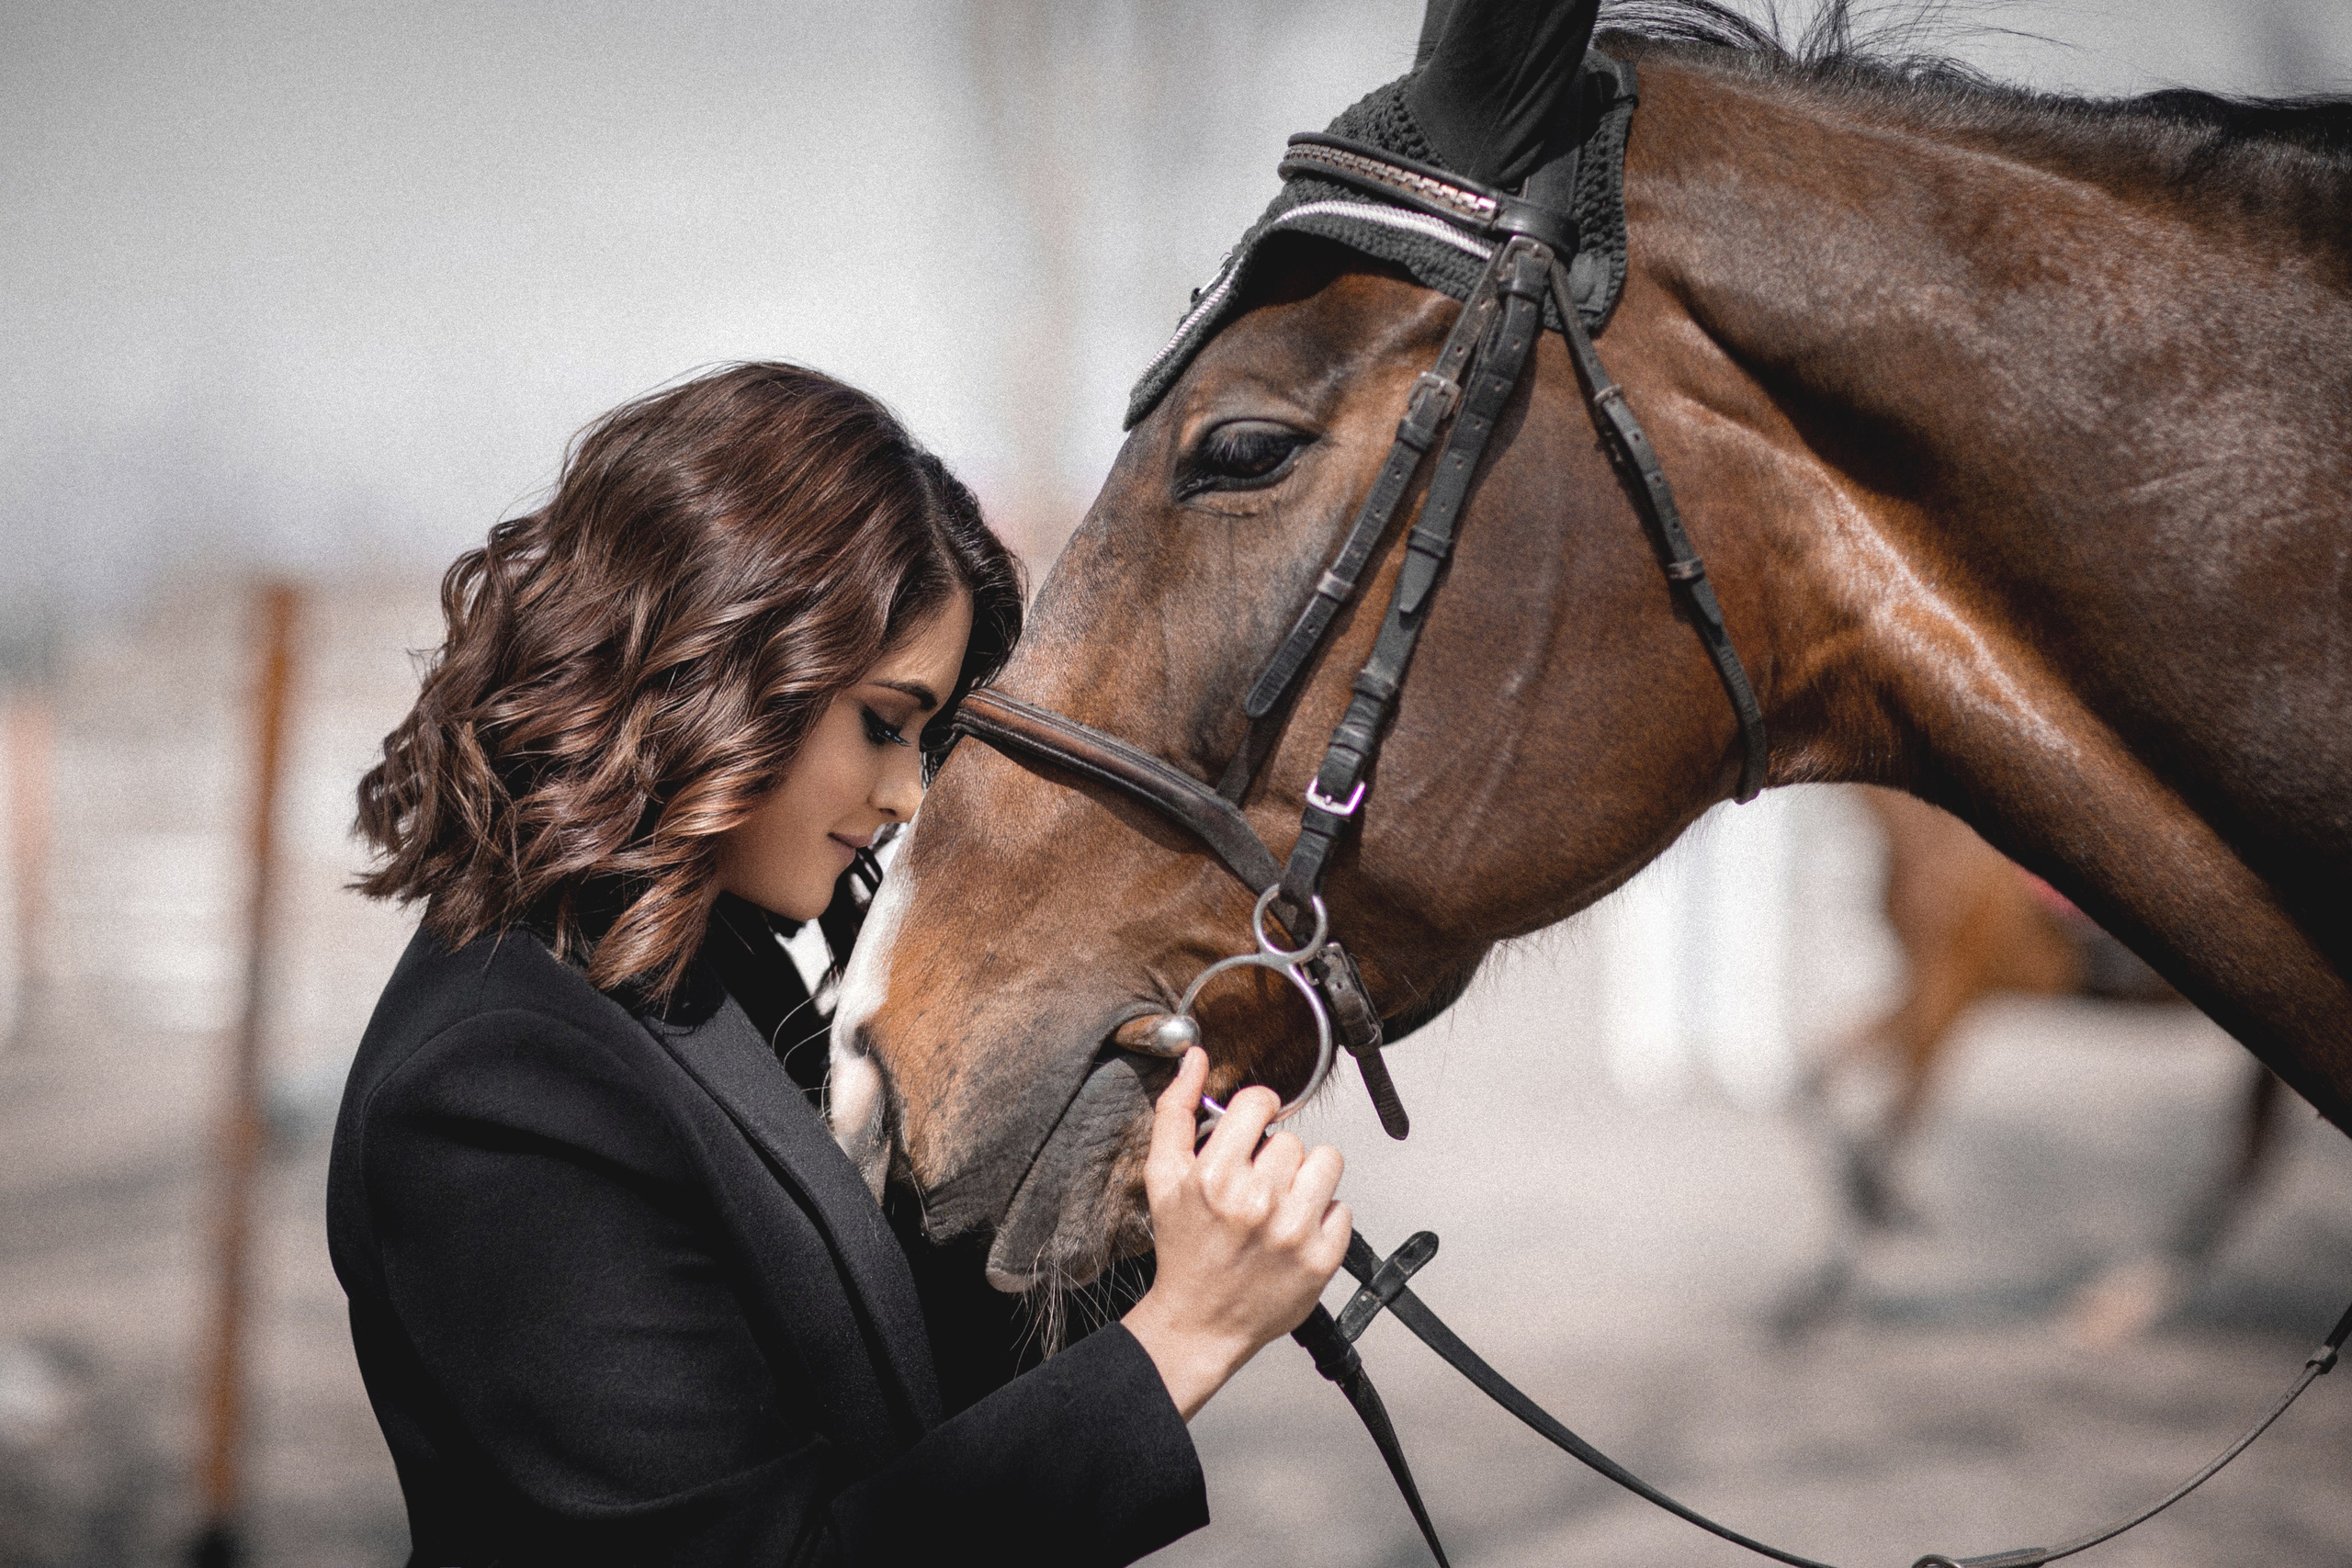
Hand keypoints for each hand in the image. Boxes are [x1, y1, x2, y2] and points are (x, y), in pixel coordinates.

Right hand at [1120, 1048, 1349, 1420]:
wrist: (1199, 1322)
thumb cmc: (1183, 1248)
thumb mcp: (1162, 1177)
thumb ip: (1176, 1111)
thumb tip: (1195, 1058)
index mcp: (1215, 1176)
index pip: (1260, 1102)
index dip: (1256, 1113)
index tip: (1251, 1132)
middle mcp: (1257, 1202)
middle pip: (1292, 1138)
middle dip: (1275, 1156)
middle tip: (1255, 1186)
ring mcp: (1293, 1232)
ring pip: (1327, 1161)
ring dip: (1307, 1178)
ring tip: (1281, 1202)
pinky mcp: (1322, 1259)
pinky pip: (1344, 1207)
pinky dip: (1323, 1218)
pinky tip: (1294, 1233)